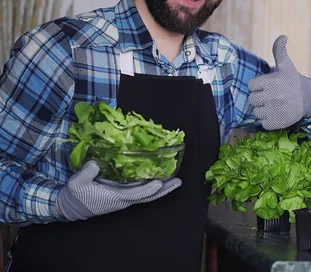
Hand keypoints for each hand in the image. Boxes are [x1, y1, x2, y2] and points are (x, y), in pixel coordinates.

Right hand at [57, 161, 181, 220]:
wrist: (72, 206)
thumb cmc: (76, 195)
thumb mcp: (76, 184)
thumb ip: (86, 174)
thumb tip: (95, 164)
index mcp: (114, 198)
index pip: (134, 195)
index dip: (147, 189)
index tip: (159, 183)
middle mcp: (123, 199)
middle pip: (147, 196)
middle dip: (163, 190)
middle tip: (178, 182)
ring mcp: (124, 198)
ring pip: (147, 195)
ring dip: (162, 188)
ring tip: (175, 180)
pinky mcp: (123, 195)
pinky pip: (142, 192)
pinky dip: (152, 186)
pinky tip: (160, 178)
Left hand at [248, 35, 310, 129]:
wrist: (309, 99)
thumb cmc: (293, 81)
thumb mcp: (287, 65)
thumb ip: (279, 51)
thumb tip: (283, 36)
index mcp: (271, 81)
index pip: (251, 86)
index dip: (258, 86)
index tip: (268, 86)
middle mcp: (272, 96)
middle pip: (252, 100)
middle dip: (260, 98)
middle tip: (271, 96)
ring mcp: (274, 110)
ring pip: (256, 112)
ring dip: (263, 110)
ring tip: (274, 105)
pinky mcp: (277, 122)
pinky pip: (263, 123)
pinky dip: (268, 120)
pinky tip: (277, 113)